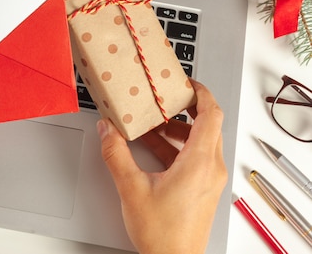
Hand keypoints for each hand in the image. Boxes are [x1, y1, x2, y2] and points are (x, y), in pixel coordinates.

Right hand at [97, 79, 226, 253]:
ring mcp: (208, 180)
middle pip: (207, 126)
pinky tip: (152, 148)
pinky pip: (195, 158)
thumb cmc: (163, 235)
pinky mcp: (202, 189)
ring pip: (200, 142)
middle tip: (165, 99)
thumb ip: (116, 154)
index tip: (188, 83)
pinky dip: (176, 148)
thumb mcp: (131, 188)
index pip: (211, 115)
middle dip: (184, 110)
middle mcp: (210, 169)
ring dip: (177, 130)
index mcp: (200, 163)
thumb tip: (107, 131)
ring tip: (152, 126)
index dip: (201, 93)